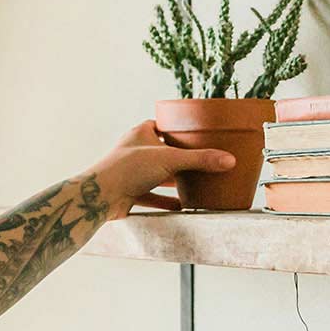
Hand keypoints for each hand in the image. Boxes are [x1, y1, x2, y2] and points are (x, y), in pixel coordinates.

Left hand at [83, 120, 236, 217]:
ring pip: (159, 175)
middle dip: (182, 157)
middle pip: (164, 151)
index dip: (179, 127)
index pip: (164, 125)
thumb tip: (230, 161)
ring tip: (198, 183)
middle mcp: (136, 150)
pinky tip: (183, 205)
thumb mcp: (170, 160)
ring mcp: (132, 172)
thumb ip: (200, 160)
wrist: (99, 196)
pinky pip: (153, 196)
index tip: (197, 132)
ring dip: (176, 180)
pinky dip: (167, 200)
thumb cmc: (128, 168)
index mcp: (142, 133)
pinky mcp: (130, 192)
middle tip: (204, 159)